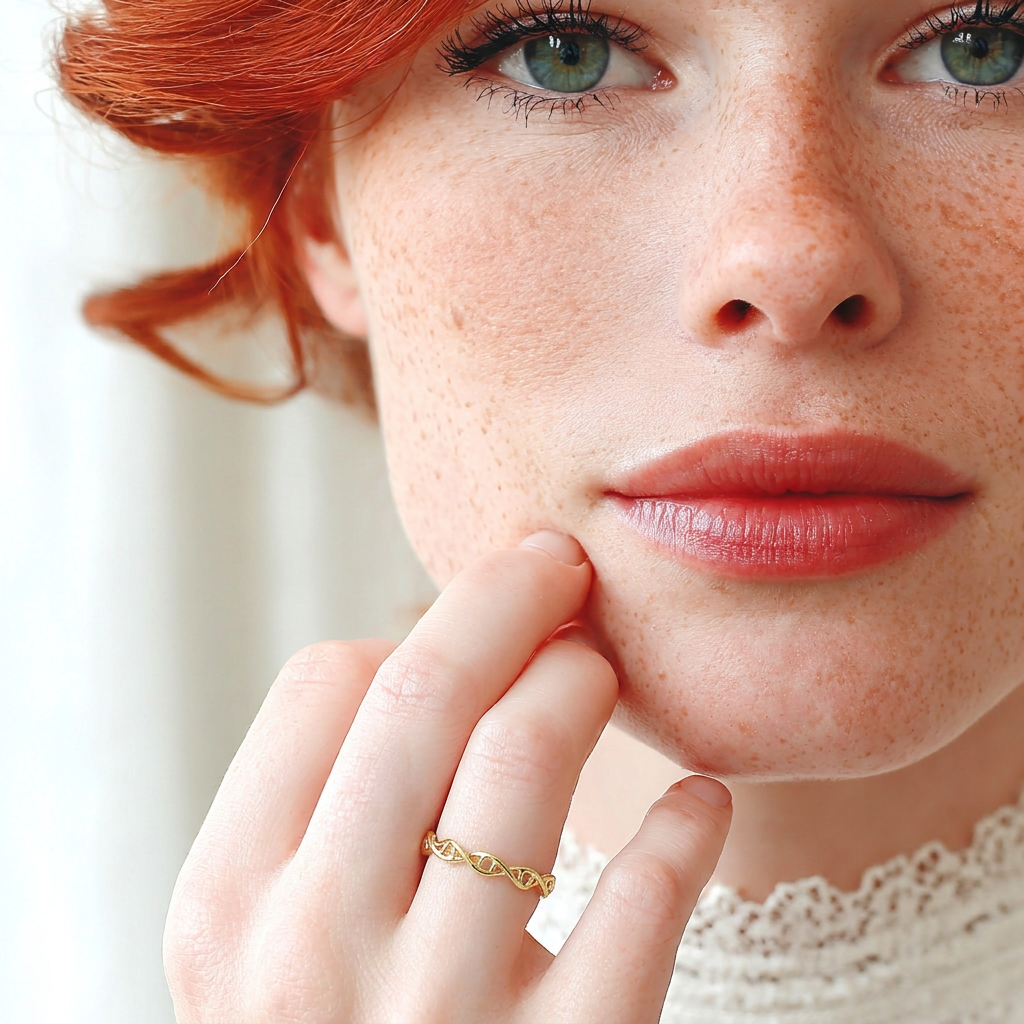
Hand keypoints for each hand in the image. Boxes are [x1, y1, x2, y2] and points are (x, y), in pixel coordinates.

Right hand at [164, 531, 731, 1022]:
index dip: (412, 634)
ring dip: (580, 683)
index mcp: (227, 902)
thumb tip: (427, 649)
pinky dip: (686, 829)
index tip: (475, 629)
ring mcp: (434, 1016)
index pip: (324, 680)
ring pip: (522, 758)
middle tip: (561, 565)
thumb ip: (323, 808)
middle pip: (425, 687)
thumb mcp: (271, 944)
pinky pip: (638, 904)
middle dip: (507, 594)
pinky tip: (703, 802)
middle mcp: (311, 950)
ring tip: (602, 674)